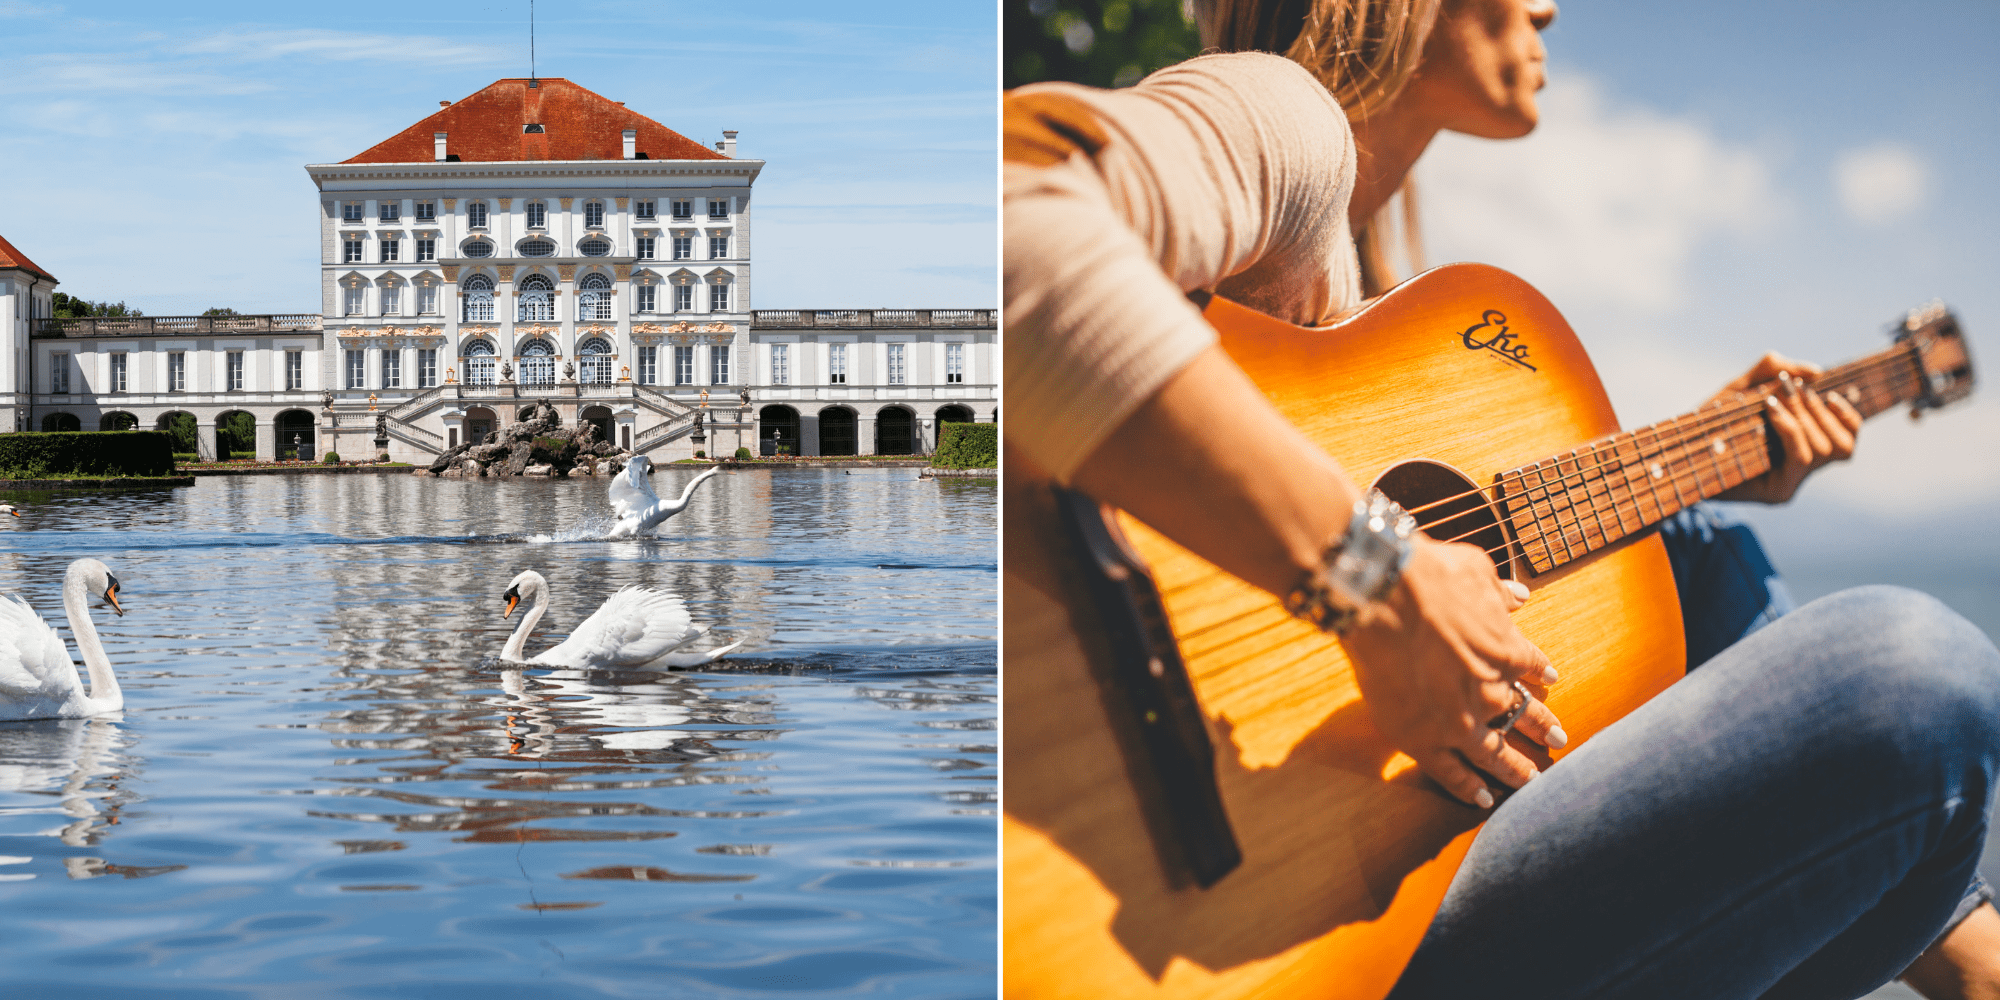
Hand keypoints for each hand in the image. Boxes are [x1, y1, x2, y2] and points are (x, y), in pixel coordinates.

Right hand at [1340, 536, 1565, 808]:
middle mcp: (1491, 691)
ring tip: (1531, 782)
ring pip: (1495, 754)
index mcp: (1505, 649)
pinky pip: (1452, 773)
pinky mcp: (1425, 740)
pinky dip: (1468, 787)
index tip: (1550, 680)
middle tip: (1559, 741)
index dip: (1541, 672)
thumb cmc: (1429, 576)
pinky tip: (1483, 799)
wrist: (1389, 600)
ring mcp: (1460, 721)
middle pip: (1523, 715)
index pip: (1532, 666)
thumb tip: (1519, 595)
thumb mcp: (1475, 570)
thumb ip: (1498, 590)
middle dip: (1542, 728)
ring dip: (1515, 769)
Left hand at [1710, 352, 1862, 503]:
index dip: (1845, 412)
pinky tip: (1771, 410)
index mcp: (1802, 448)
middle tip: (1788, 388)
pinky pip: (1801, 458)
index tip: (1821, 388)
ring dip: (1806, 417)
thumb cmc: (1708, 421)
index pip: (1848, 436)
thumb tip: (1815, 371)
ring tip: (1777, 399)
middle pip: (1842, 443)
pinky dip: (1791, 428)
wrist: (1674, 452)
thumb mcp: (1741, 387)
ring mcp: (1792, 484)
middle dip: (1816, 408)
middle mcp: (1801, 470)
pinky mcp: (1777, 493)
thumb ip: (1772, 371)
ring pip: (1827, 450)